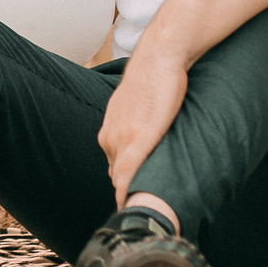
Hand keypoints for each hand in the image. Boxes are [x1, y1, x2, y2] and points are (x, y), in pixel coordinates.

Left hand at [96, 57, 188, 208]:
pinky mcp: (139, 138)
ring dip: (131, 192)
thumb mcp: (133, 108)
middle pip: (117, 175)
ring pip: (122, 177)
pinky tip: (130, 204)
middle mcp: (110, 137)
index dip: (123, 186)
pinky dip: (127, 191)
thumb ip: (133, 125)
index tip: (131, 202)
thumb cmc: (151, 80)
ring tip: (146, 207)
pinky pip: (128, 172)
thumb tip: (143, 136)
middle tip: (143, 207)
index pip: (114, 168)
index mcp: (109, 132)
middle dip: (128, 191)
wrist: (158, 58)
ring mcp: (122, 138)